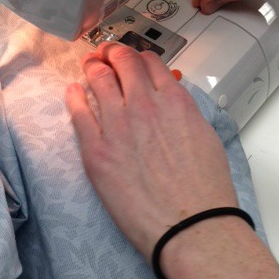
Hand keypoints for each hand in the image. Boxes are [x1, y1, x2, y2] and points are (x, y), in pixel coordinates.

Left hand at [65, 43, 237, 261]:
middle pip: (122, 63)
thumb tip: (171, 108)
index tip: (132, 57)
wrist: (190, 225)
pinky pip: (78, 112)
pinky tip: (72, 91)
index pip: (151, 63)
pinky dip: (74, 96)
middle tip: (106, 54)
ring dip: (93, 67)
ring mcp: (117, 126)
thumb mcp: (205, 138)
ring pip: (98, 80)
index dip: (139, 55)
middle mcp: (145, 106)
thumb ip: (184, 115)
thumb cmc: (204, 191)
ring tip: (89, 66)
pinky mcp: (96, 151)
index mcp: (175, 102)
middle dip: (112, 53)